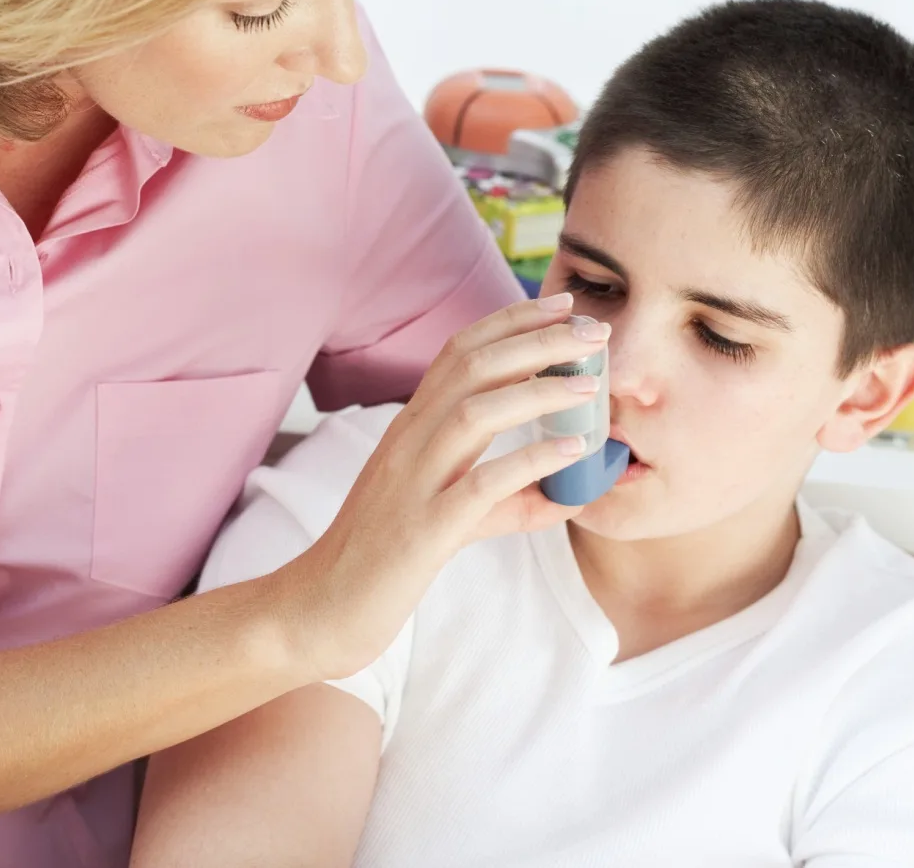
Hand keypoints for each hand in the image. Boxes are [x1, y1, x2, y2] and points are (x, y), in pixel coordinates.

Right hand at [274, 293, 602, 681]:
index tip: (563, 305)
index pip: (461, 352)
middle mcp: (408, 441)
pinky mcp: (421, 530)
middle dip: (536, 339)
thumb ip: (509, 500)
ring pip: (474, 412)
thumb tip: (572, 493)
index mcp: (411, 427)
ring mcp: (412, 482)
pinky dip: (530, 462)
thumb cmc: (386, 557)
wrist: (320, 608)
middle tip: (593, 329)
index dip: (513, 321)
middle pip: (472, 366)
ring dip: (538, 390)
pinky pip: (479, 486)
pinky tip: (573, 452)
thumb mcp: (452, 515)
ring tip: (591, 384)